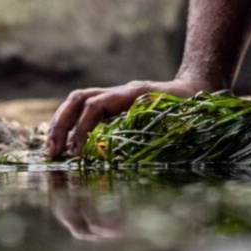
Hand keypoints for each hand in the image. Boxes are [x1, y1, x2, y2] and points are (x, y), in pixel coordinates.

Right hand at [47, 74, 210, 162]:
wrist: (198, 88)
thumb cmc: (192, 109)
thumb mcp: (181, 122)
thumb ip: (161, 135)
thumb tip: (134, 162)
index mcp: (134, 94)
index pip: (97, 104)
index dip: (83, 128)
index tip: (77, 153)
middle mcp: (120, 92)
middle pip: (79, 98)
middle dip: (61, 124)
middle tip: (54, 152)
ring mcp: (115, 96)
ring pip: (77, 100)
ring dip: (60, 123)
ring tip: (52, 149)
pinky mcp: (113, 104)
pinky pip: (84, 109)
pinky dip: (70, 125)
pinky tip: (65, 145)